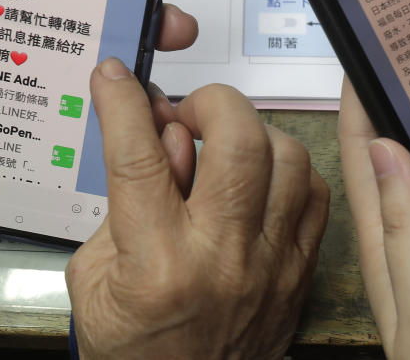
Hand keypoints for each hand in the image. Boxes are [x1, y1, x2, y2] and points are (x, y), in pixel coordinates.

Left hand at [0, 0, 197, 244]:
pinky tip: (134, 130)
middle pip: (84, 23)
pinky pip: (67, 129)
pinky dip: (104, 129)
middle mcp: (11, 40)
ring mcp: (18, 91)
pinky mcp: (17, 138)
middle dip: (135, 17)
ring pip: (86, 76)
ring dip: (129, 71)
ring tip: (161, 77)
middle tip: (172, 22)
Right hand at [66, 59, 329, 359]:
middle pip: (238, 142)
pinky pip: (315, 193)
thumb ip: (123, 201)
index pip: (140, 158)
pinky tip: (260, 176)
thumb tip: (162, 134)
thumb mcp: (94, 276)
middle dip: (211, 102)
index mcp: (156, 264)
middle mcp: (220, 259)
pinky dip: (288, 168)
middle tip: (189, 113)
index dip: (124, 104)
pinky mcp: (300, 272)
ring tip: (225, 145)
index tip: (115, 76)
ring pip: (288, 158)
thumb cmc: (133, 344)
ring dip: (252, 133)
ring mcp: (271, 266)